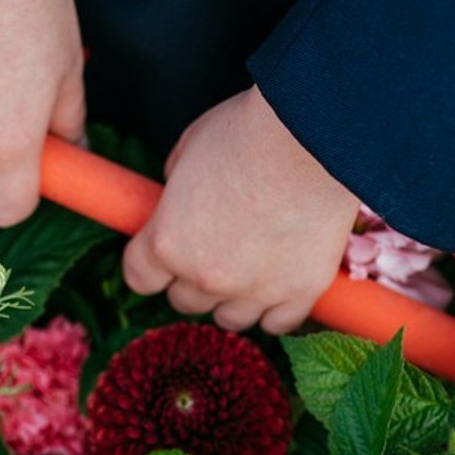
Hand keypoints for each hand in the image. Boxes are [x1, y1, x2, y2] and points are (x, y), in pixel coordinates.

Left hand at [123, 89, 358, 332]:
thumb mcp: (188, 147)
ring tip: (249, 269)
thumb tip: (178, 195)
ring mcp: (253, 290)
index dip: (150, 266)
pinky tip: (279, 287)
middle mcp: (204, 276)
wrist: (314, 135)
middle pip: (184, 301)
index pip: (140, 279)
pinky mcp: (299, 292)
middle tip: (216, 249)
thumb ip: (175, 183)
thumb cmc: (249, 130)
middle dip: (194, 279)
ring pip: (229, 319)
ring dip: (233, 299)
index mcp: (166, 243)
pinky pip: (278, 324)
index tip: (162, 255)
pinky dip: (276, 311)